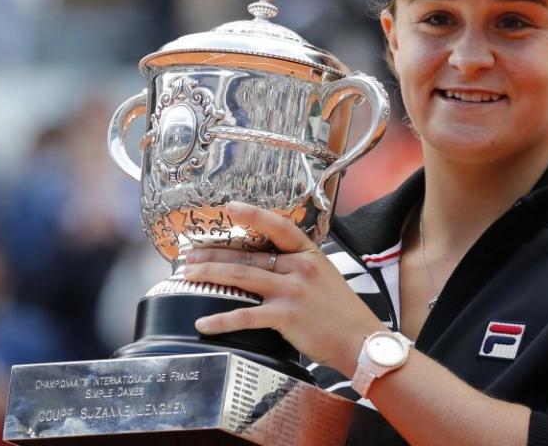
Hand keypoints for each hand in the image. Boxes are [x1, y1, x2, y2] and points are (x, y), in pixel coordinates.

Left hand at [184, 201, 383, 375]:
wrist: (359, 339)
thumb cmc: (341, 311)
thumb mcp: (324, 275)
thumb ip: (297, 265)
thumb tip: (267, 260)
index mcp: (308, 253)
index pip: (277, 226)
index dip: (252, 215)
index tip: (229, 207)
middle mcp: (299, 267)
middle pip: (248, 255)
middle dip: (213, 254)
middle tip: (189, 255)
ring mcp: (292, 290)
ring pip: (241, 276)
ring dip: (209, 275)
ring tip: (187, 276)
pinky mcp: (285, 316)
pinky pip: (245, 316)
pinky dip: (221, 319)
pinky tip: (203, 322)